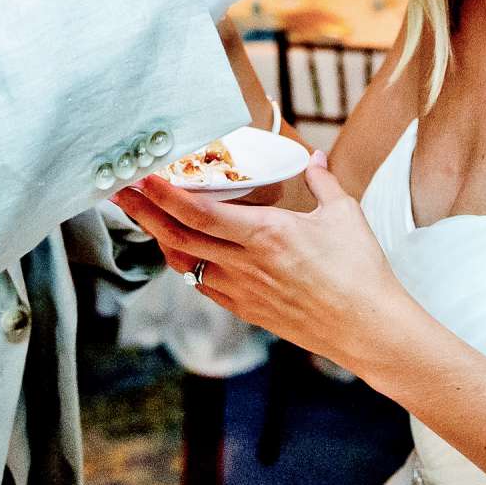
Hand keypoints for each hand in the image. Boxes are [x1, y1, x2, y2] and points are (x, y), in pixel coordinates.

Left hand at [114, 153, 413, 371]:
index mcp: (266, 233)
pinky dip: (186, 265)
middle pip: (179, 235)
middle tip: (118, 190)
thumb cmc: (360, 270)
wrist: (367, 328)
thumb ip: (321, 181)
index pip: (200, 210)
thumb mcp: (344, 214)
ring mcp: (243, 291)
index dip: (164, 193)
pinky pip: (204, 285)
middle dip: (144, 212)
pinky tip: (179, 251)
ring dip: (160, 237)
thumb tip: (313, 156)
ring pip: (186, 262)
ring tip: (142, 215)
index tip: (141, 175)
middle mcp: (246, 263)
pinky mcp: (247, 311)